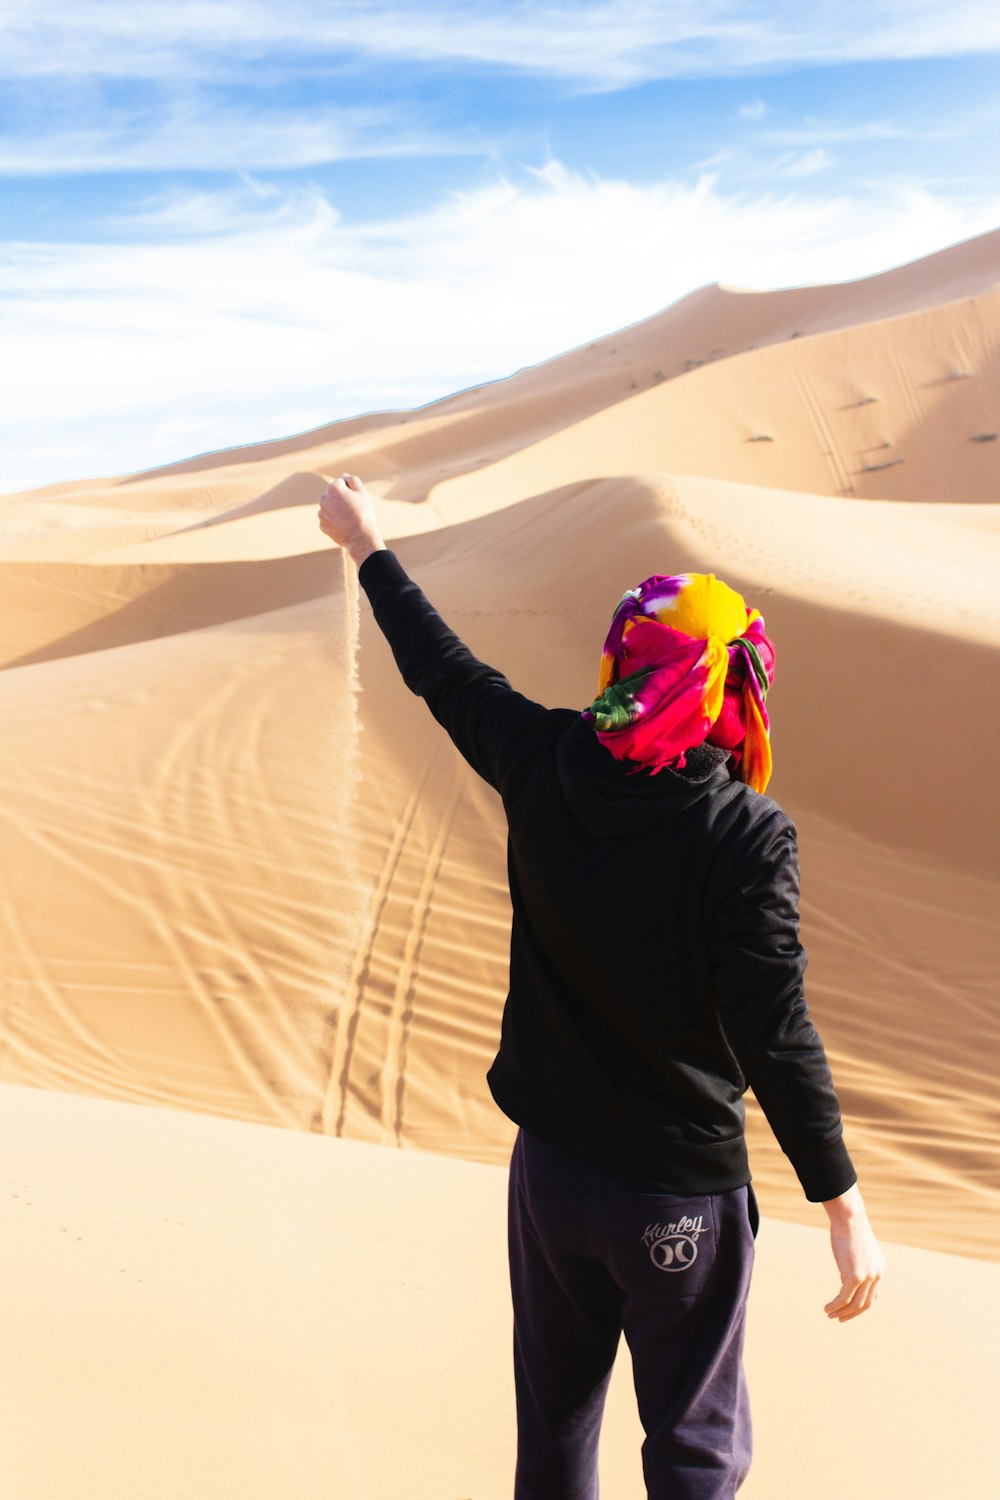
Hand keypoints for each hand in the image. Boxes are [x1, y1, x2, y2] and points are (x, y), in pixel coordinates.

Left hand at [317, 473, 383, 564]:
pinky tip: (344, 526)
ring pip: (329, 506)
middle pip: (333, 494)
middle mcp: (323, 499)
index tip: (356, 499)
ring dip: (336, 509)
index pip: (341, 482)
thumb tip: (344, 476)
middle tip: (353, 508)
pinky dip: (334, 521)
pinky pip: (328, 519)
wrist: (360, 537)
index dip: (350, 489)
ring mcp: (321, 513)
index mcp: (333, 488)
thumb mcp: (362, 492)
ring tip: (348, 518)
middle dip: (340, 498)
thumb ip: (352, 480)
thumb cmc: (363, 513)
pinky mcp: (322, 525)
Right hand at [821, 1185, 886, 1321]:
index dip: (862, 1304)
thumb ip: (855, 1263)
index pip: (874, 1293)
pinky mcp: (854, 1276)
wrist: (849, 1217)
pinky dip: (836, 1306)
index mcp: (880, 1267)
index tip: (849, 1309)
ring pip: (855, 1304)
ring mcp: (867, 1276)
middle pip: (867, 1303)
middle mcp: (877, 1274)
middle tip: (840, 1319)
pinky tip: (827, 1308)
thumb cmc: (849, 1227)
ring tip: (830, 1315)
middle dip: (853, 1313)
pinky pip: (844, 1298)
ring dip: (842, 1312)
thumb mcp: (856, 1248)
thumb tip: (845, 1277)